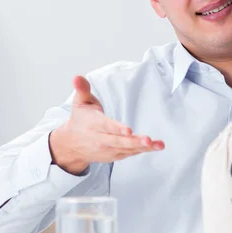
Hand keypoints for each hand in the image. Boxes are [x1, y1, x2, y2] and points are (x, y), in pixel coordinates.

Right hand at [49, 75, 163, 174]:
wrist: (72, 144)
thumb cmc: (81, 120)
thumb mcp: (80, 103)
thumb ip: (82, 89)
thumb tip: (77, 77)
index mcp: (93, 125)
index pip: (106, 126)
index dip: (117, 129)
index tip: (128, 131)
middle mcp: (100, 140)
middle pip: (118, 141)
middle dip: (134, 141)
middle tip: (148, 140)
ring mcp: (108, 150)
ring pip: (127, 149)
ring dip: (144, 147)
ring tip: (159, 145)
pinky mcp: (114, 156)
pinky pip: (130, 153)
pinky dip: (143, 150)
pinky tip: (155, 146)